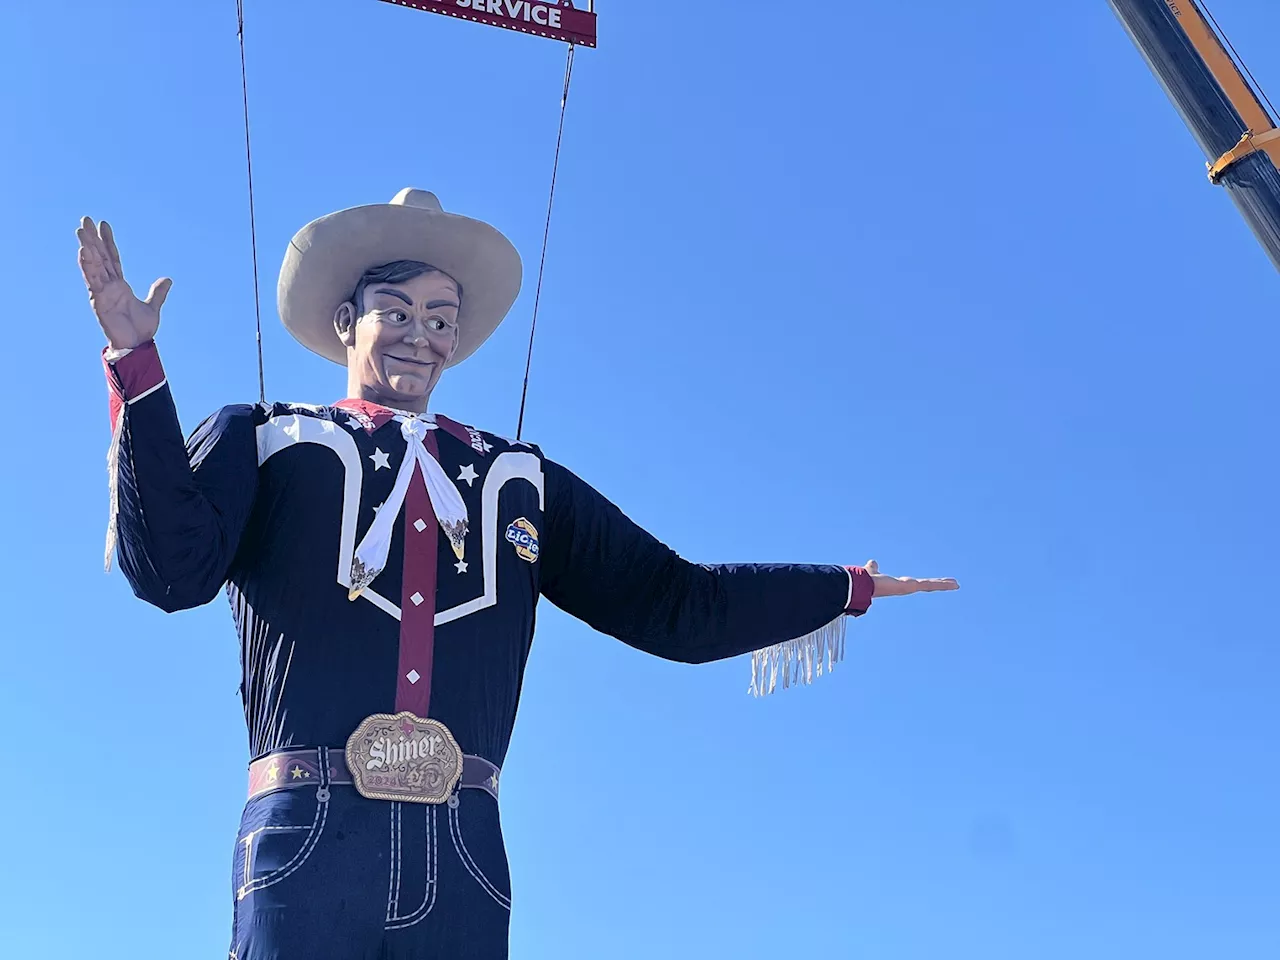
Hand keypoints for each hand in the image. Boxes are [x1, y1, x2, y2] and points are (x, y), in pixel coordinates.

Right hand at [77, 217, 171, 349]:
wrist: (136, 346)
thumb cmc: (141, 329)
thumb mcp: (152, 307)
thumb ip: (158, 293)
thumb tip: (167, 279)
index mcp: (120, 285)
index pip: (113, 258)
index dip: (108, 241)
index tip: (103, 224)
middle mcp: (109, 285)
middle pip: (100, 256)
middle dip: (93, 238)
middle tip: (85, 219)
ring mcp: (102, 291)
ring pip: (94, 265)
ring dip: (87, 247)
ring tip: (81, 231)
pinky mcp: (98, 300)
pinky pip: (92, 280)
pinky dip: (87, 266)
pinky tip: (83, 252)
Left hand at [865, 559, 958, 597]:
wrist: (862, 586)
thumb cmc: (866, 580)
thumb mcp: (872, 571)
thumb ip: (873, 568)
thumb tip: (872, 563)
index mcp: (897, 584)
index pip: (913, 584)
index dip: (921, 584)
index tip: (926, 584)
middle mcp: (904, 588)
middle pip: (924, 586)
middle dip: (936, 585)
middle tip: (949, 585)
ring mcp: (909, 588)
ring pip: (929, 585)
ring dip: (943, 584)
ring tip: (955, 584)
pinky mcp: (911, 586)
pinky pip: (929, 584)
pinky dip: (942, 584)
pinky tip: (953, 584)